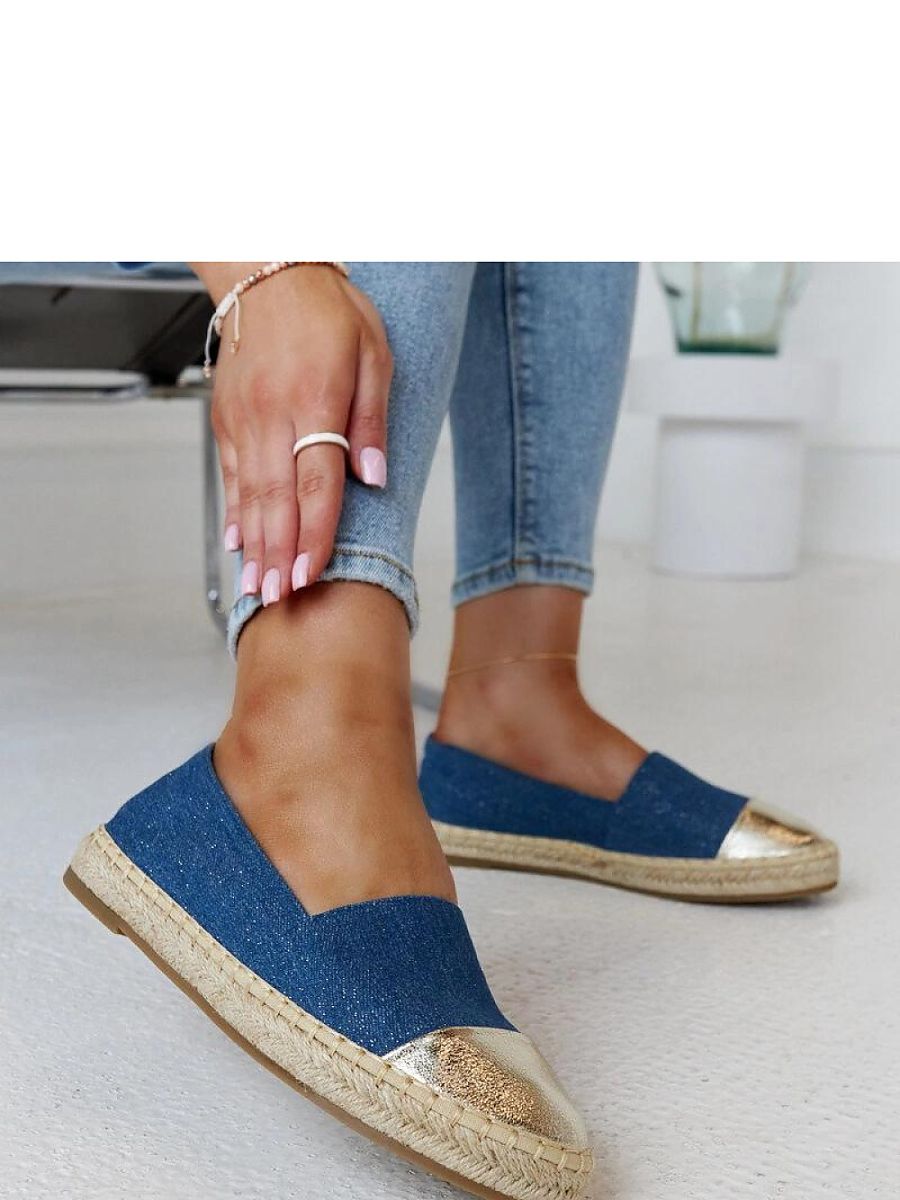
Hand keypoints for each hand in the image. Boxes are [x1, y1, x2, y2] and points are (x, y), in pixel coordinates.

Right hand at [193, 262, 391, 604]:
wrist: (268, 275)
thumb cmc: (330, 313)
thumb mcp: (374, 355)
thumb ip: (372, 421)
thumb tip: (375, 479)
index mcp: (314, 399)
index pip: (315, 481)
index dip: (315, 533)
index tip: (312, 574)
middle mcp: (272, 413)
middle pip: (276, 498)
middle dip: (279, 555)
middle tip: (280, 600)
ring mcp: (243, 418)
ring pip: (248, 493)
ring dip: (254, 545)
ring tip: (257, 587)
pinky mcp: (226, 418)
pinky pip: (231, 474)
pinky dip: (234, 513)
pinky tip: (237, 543)